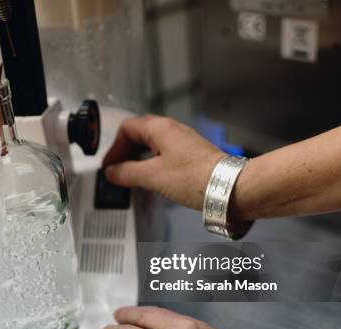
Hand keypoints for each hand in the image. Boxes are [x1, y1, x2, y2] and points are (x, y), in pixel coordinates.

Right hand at [103, 115, 223, 210]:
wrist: (230, 188)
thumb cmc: (194, 178)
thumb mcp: (152, 177)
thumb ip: (127, 173)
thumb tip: (112, 172)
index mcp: (159, 128)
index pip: (127, 128)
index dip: (114, 147)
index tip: (110, 166)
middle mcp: (172, 129)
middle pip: (139, 133)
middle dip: (125, 152)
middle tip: (118, 170)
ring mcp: (183, 141)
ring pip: (152, 143)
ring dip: (138, 158)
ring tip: (132, 176)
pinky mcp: (192, 153)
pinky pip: (164, 152)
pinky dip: (152, 162)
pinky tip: (152, 178)